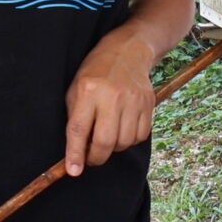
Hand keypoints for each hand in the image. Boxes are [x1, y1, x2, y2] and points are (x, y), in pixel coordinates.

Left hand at [65, 28, 158, 171]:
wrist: (129, 51)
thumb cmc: (96, 72)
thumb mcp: (77, 88)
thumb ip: (76, 118)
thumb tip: (77, 152)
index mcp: (88, 90)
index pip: (79, 129)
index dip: (75, 154)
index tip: (74, 171)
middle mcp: (112, 96)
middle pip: (105, 141)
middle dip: (96, 158)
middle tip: (91, 158)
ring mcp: (133, 100)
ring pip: (123, 142)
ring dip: (113, 148)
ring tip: (107, 138)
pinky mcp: (148, 103)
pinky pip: (140, 135)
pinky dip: (129, 140)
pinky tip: (122, 130)